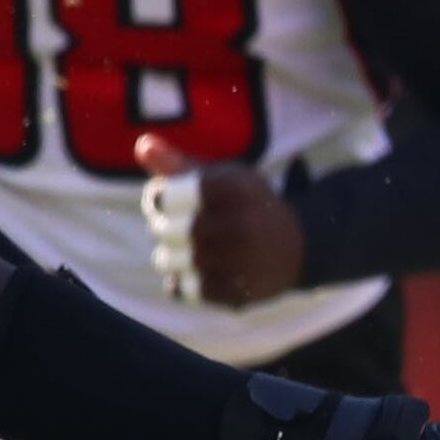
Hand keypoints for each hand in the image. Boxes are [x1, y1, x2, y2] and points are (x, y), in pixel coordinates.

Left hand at [139, 135, 304, 307]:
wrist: (296, 248)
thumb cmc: (244, 204)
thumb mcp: (220, 177)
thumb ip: (178, 163)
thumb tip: (143, 146)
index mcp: (236, 188)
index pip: (164, 196)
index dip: (161, 198)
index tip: (172, 198)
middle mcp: (242, 225)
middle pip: (163, 229)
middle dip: (163, 226)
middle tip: (180, 226)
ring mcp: (241, 262)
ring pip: (167, 261)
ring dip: (169, 255)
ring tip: (187, 249)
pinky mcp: (237, 293)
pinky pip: (181, 289)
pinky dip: (181, 280)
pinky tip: (198, 270)